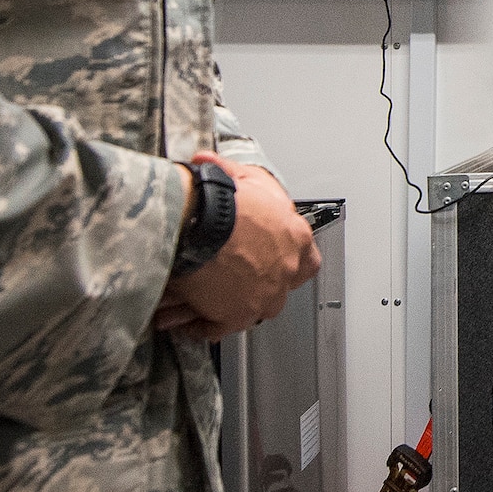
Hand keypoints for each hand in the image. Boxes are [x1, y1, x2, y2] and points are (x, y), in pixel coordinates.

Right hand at [153, 152, 320, 340]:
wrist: (203, 219)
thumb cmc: (225, 197)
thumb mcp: (242, 176)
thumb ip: (235, 175)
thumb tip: (210, 164)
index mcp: (294, 237)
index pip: (305, 258)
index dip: (287, 260)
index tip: (272, 260)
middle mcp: (285, 269)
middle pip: (278, 287)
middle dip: (255, 286)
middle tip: (229, 279)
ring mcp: (264, 295)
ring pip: (248, 309)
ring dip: (223, 305)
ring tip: (195, 298)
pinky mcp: (236, 315)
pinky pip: (218, 328)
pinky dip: (201, 325)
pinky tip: (187, 321)